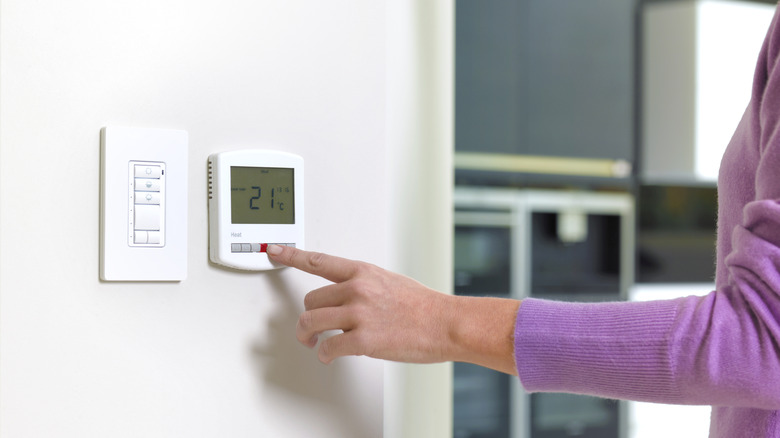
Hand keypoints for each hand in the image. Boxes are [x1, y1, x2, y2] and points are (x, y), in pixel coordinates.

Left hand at [267, 245, 519, 374]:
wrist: (445, 323)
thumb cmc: (422, 305)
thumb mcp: (388, 281)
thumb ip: (362, 285)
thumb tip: (344, 296)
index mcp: (362, 272)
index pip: (318, 260)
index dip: (291, 255)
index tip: (273, 251)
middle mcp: (357, 289)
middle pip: (309, 299)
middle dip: (308, 316)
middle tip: (311, 329)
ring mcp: (359, 314)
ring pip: (311, 322)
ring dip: (308, 336)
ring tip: (313, 342)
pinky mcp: (363, 340)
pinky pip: (328, 347)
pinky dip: (324, 354)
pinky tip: (329, 354)